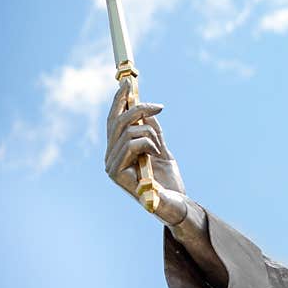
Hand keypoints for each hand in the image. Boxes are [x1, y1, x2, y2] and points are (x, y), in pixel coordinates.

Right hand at [104, 78, 187, 224]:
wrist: (177, 204)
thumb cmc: (169, 181)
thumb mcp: (161, 149)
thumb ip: (151, 131)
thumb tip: (145, 110)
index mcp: (117, 150)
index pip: (113, 120)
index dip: (118, 100)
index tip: (128, 83)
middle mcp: (110, 157)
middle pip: (117, 121)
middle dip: (138, 108)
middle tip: (159, 107)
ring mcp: (111, 166)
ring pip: (127, 131)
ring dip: (150, 134)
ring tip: (160, 148)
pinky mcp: (116, 174)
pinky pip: (131, 144)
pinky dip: (149, 144)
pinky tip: (156, 156)